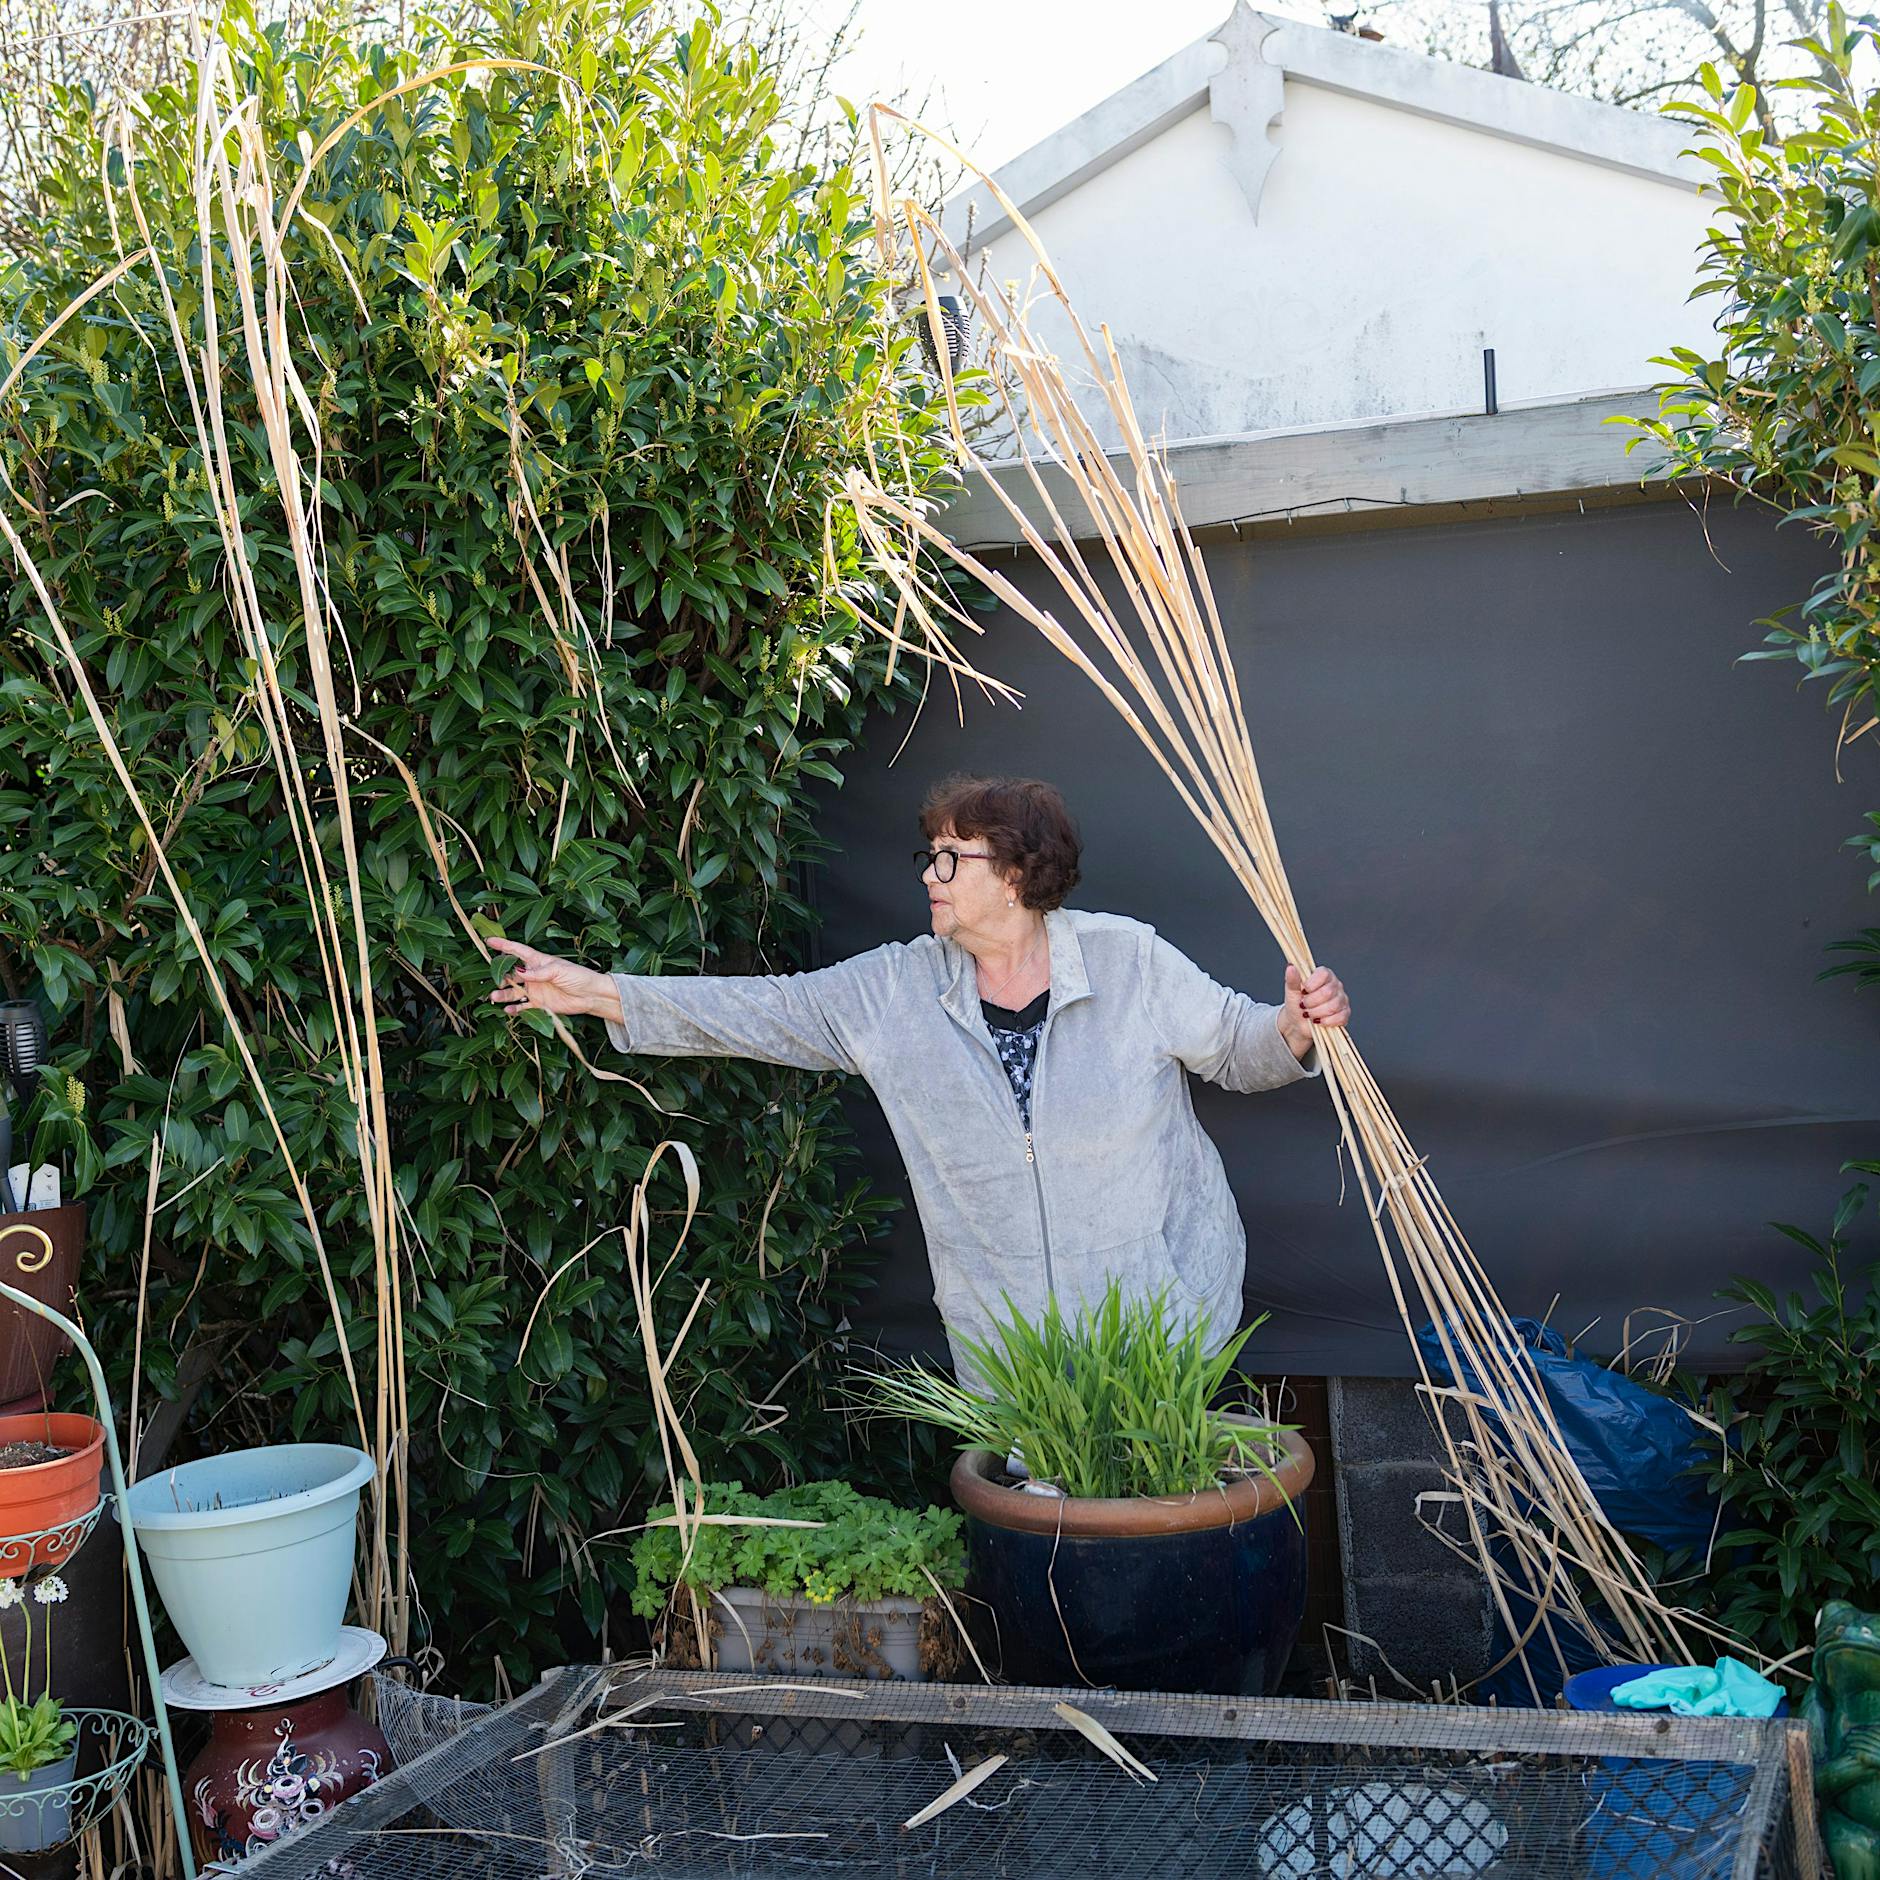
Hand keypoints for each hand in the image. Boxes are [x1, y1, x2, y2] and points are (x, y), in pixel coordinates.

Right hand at [486, 938, 618, 1021]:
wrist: (591, 996)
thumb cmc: (578, 976)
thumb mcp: (558, 970)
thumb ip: (538, 972)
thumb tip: (518, 972)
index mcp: (538, 961)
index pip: (517, 951)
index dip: (503, 946)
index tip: (488, 941)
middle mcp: (534, 975)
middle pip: (511, 973)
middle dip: (499, 974)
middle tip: (491, 977)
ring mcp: (535, 989)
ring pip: (513, 991)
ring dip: (503, 993)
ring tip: (493, 996)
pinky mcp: (539, 1004)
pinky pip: (522, 1006)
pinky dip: (514, 1009)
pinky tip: (507, 1010)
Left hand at [1281, 963, 1349, 1060]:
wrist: (1298, 1022)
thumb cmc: (1296, 1004)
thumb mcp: (1291, 991)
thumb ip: (1292, 979)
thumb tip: (1291, 967)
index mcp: (1323, 975)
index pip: (1323, 974)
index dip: (1312, 984)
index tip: (1303, 991)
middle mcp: (1335, 985)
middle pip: (1328, 992)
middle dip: (1311, 1002)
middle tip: (1303, 1005)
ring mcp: (1342, 999)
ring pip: (1334, 1006)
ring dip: (1317, 1013)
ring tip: (1308, 1014)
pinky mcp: (1345, 1013)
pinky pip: (1340, 1017)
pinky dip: (1326, 1021)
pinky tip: (1318, 1021)